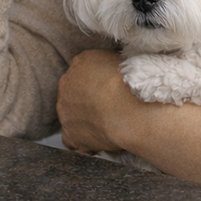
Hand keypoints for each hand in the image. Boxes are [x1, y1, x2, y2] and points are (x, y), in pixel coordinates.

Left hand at [58, 49, 200, 183]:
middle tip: (109, 108)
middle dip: (88, 99)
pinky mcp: (69, 134)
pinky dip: (85, 141)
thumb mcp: (125, 59)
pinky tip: (102, 140)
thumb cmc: (136, 84)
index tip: (110, 90)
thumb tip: (117, 68)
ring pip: (72, 113)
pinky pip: (74, 138)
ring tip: (107, 124)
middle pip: (74, 91)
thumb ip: (113, 63)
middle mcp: (66, 83)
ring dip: (85, 119)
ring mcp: (65, 110)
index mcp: (81, 61)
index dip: (98, 82)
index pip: (85, 72)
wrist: (133, 110)